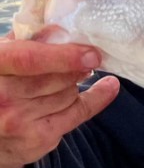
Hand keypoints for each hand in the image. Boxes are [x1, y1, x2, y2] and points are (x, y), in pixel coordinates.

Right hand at [0, 33, 119, 167]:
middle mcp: (1, 97)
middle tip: (82, 61)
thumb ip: (25, 41)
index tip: (91, 54)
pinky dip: (97, 97)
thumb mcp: (2, 58)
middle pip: (57, 77)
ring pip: (69, 93)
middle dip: (74, 68)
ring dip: (74, 84)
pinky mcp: (37, 139)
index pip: (30, 60)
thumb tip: (61, 28)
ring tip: (68, 79)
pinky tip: (109, 86)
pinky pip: (79, 112)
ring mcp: (17, 122)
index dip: (64, 56)